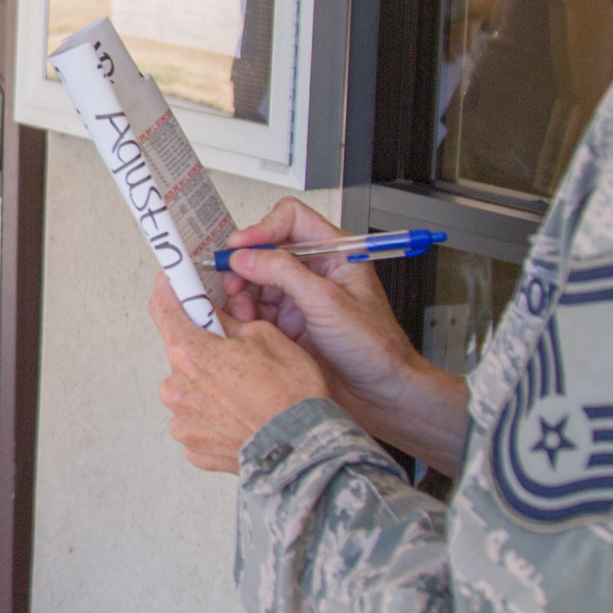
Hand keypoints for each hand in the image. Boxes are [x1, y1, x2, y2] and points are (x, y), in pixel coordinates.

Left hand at [151, 277, 327, 472]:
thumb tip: (216, 318)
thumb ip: (230, 323)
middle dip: (205, 349)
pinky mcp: (193, 446)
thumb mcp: (266, 336)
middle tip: (237, 353)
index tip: (173, 284)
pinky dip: (215, 416)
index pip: (162, 309)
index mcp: (190, 353)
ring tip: (247, 393)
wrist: (304, 449)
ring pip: (190, 389)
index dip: (169, 291)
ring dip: (210, 386)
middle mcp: (177, 387)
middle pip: (182, 354)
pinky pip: (198, 420)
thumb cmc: (291, 395)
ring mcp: (183, 420)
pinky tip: (241, 416)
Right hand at [218, 200, 471, 472]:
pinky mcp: (287, 324)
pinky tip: (244, 326)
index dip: (263, 229)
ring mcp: (299, 298)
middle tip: (233, 284)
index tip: (241, 247)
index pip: (291, 220)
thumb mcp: (327, 302)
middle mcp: (314, 271)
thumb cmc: (374, 346)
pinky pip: (255, 310)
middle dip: (245, 266)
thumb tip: (245, 255)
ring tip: (241, 313)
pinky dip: (244, 316)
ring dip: (242, 295)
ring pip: (255, 282)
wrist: (380, 393)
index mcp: (335, 253)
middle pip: (266, 251)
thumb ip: (284, 273)